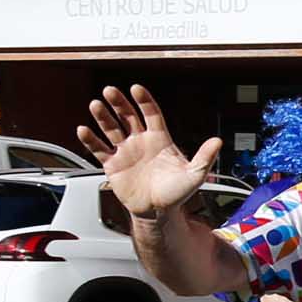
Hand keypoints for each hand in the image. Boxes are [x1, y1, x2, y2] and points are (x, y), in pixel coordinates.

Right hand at [76, 85, 222, 220]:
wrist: (158, 213)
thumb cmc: (177, 194)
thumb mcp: (195, 175)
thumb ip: (204, 157)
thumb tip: (218, 141)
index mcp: (160, 138)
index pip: (151, 113)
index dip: (144, 100)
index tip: (136, 89)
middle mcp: (141, 141)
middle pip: (128, 115)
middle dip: (119, 102)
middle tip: (110, 90)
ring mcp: (125, 151)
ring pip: (111, 128)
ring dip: (103, 116)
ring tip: (95, 105)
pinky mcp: (112, 164)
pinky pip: (99, 149)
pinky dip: (90, 139)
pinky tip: (83, 130)